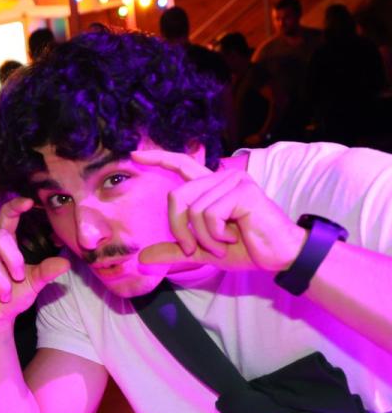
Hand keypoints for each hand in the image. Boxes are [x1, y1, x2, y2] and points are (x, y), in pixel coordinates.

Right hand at [0, 197, 70, 337]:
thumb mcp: (32, 284)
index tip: (29, 202)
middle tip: (18, 278)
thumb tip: (65, 263)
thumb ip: (46, 271)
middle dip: (14, 260)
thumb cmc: (10, 299)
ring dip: (3, 284)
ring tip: (2, 295)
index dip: (14, 207)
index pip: (4, 218)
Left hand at [131, 149, 304, 272]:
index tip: (134, 156)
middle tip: (193, 248)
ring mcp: (233, 181)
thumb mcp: (202, 251)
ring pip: (193, 210)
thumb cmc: (245, 249)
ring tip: (222, 243)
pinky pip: (209, 215)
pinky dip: (215, 235)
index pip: (182, 166)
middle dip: (178, 229)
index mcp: (211, 188)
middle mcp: (221, 178)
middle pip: (176, 197)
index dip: (159, 159)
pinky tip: (234, 236)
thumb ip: (174, 250)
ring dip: (203, 237)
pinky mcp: (243, 191)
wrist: (277, 255)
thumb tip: (142, 257)